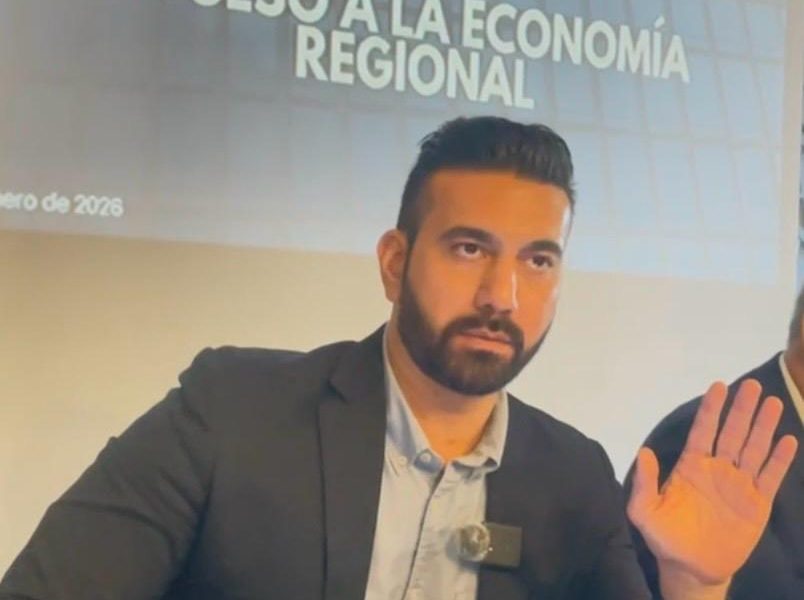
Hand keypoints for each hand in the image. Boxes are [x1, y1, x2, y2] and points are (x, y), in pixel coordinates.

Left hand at [627, 379, 797, 594]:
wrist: (691, 568)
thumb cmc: (665, 537)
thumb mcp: (645, 512)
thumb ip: (645, 484)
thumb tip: (643, 452)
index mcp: (691, 466)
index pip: (703, 431)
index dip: (711, 409)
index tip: (719, 386)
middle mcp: (717, 469)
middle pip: (732, 433)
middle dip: (742, 410)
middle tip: (753, 385)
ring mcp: (739, 484)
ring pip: (753, 449)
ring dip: (763, 427)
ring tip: (774, 402)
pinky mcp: (757, 503)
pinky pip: (770, 476)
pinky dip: (780, 459)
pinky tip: (788, 439)